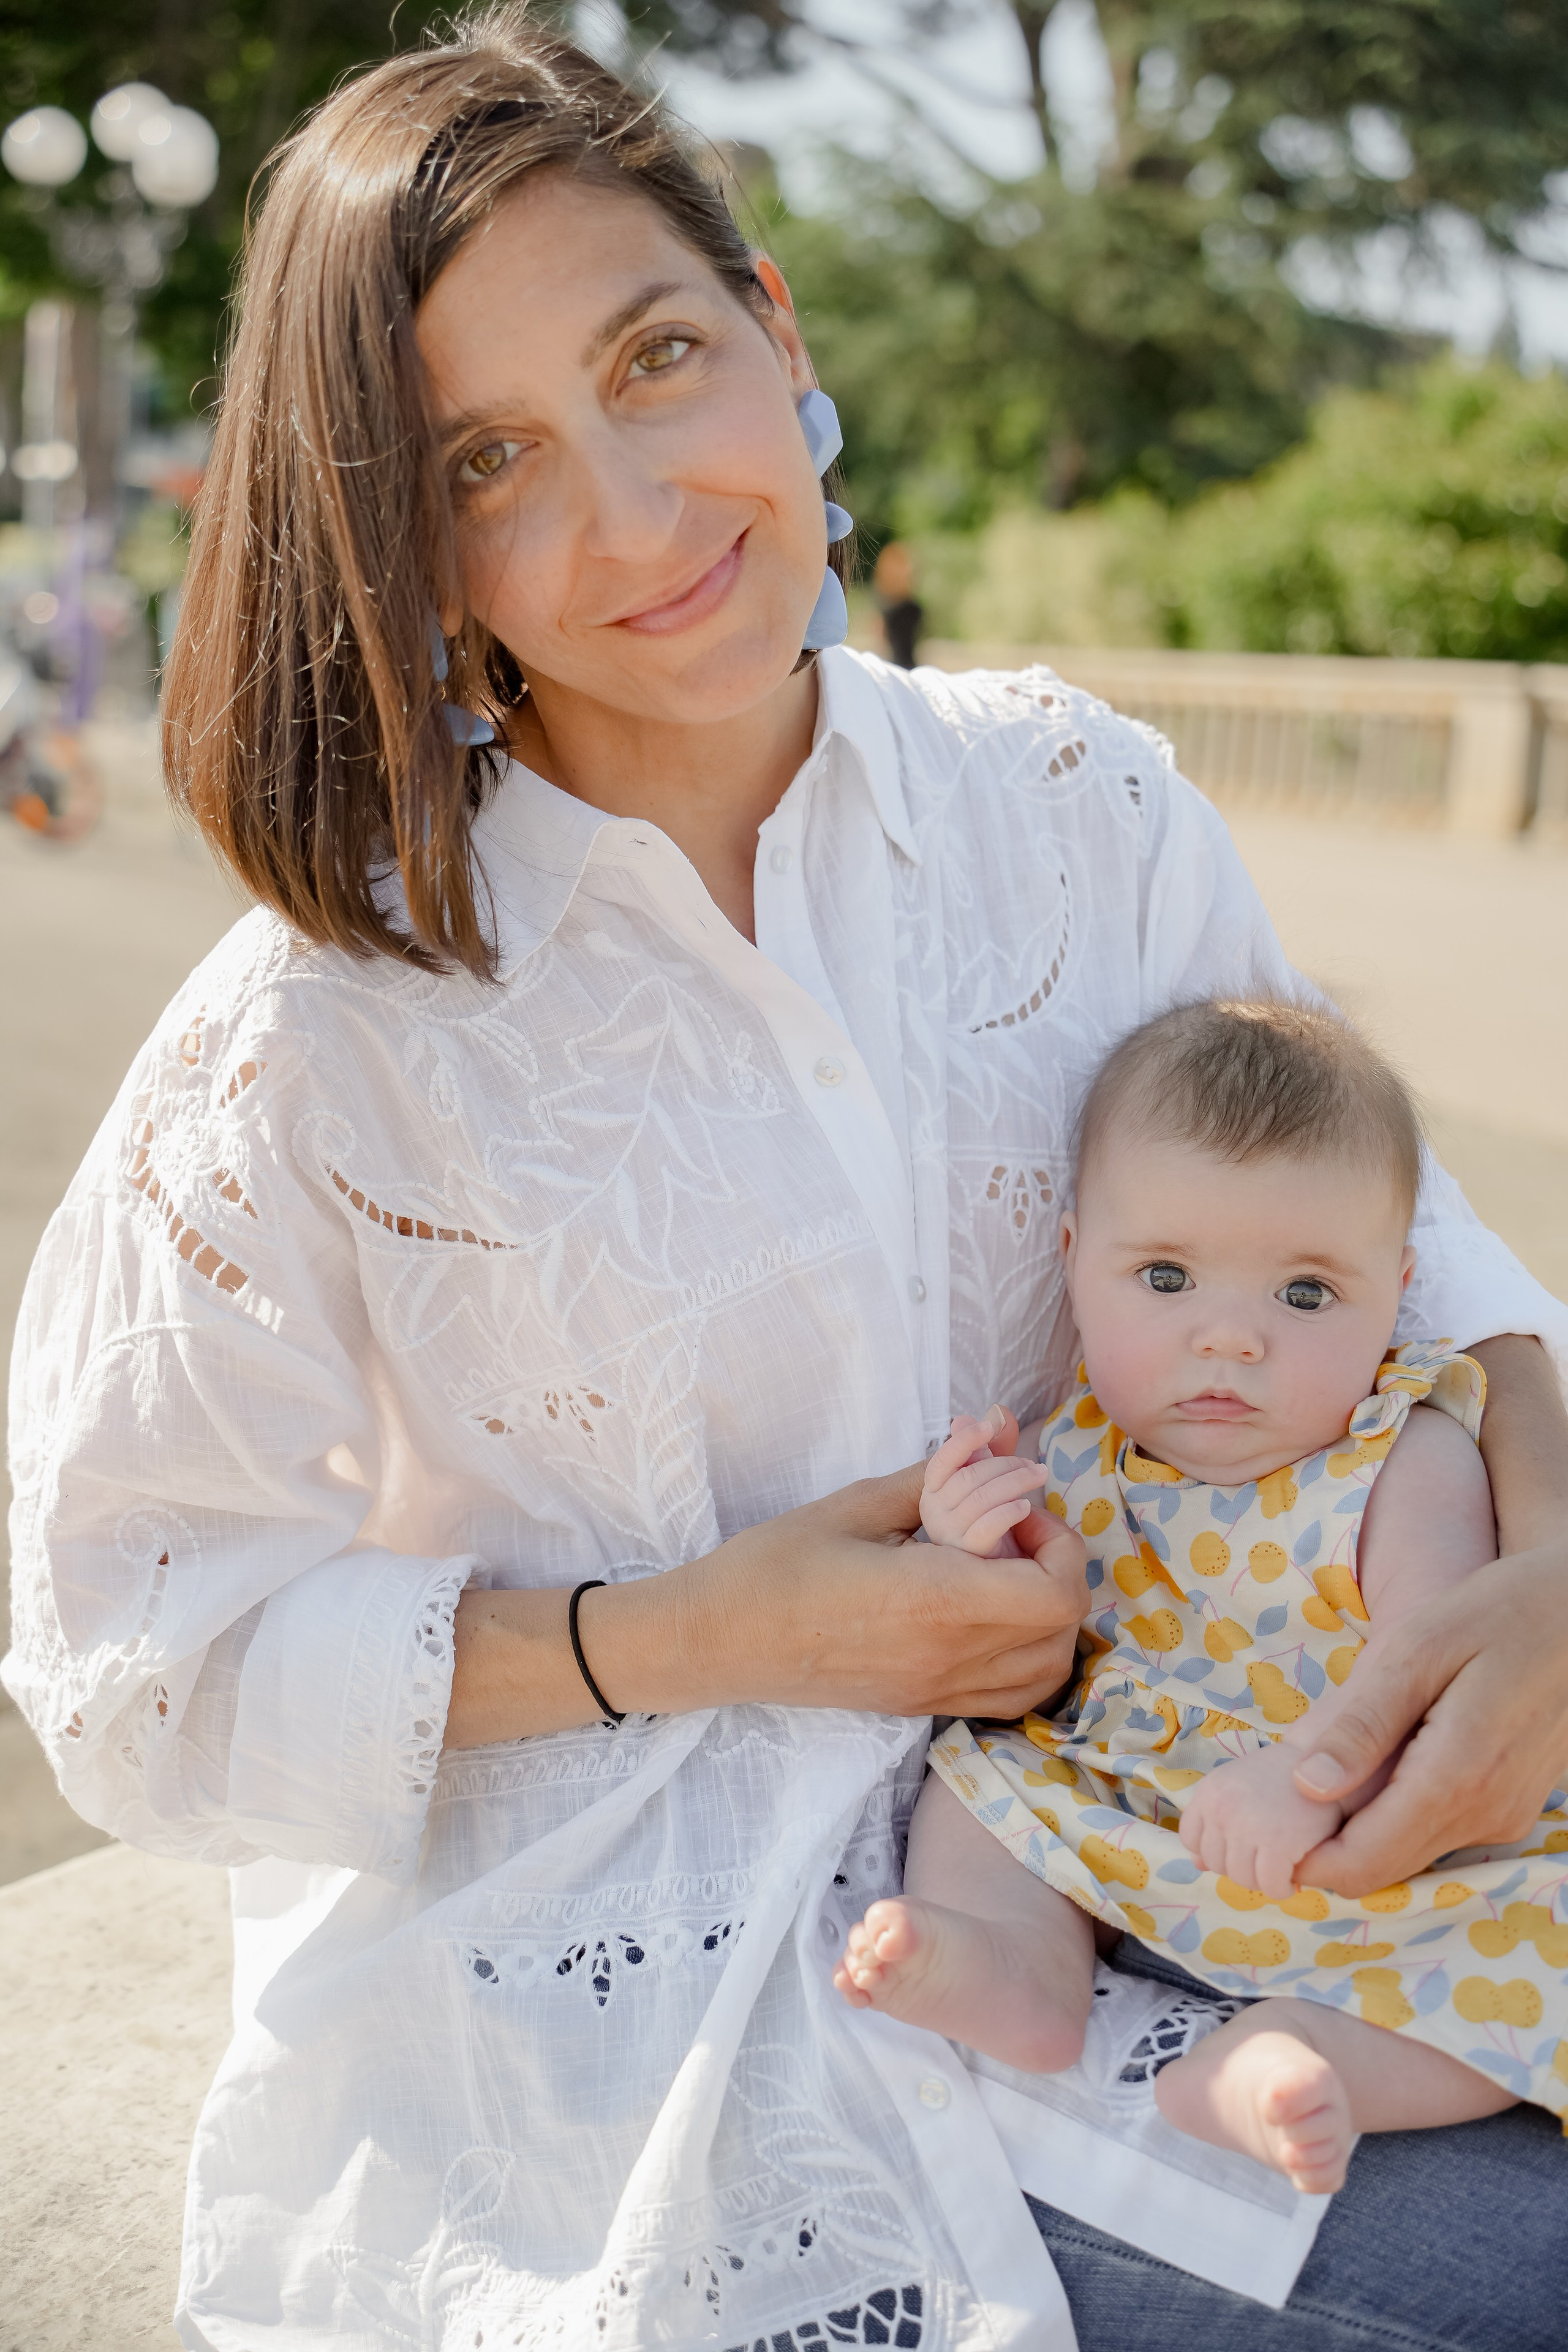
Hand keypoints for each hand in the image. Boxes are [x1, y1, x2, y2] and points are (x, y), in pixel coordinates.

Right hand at [614, 1453, 1088, 1721]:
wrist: (716, 1639)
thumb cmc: (774, 1565)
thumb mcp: (857, 1506)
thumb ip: (936, 1474)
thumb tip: (994, 1428)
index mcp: (935, 1603)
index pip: (1055, 1593)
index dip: (1059, 1543)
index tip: (1019, 1509)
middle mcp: (947, 1658)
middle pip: (1061, 1633)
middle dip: (1057, 1571)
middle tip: (1013, 1533)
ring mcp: (936, 1692)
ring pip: (1044, 1672)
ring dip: (1048, 1618)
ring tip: (1002, 1573)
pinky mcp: (921, 1707)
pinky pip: (1009, 1697)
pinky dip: (1025, 1657)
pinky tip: (987, 1614)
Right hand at [921, 1408, 1051, 1556]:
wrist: (998, 1575)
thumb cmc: (992, 1525)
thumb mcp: (991, 1483)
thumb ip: (991, 1451)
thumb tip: (996, 1413)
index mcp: (934, 1493)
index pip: (941, 1462)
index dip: (964, 1441)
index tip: (989, 1427)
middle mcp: (934, 1514)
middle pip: (969, 1477)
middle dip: (1005, 1464)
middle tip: (1034, 1465)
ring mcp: (949, 1537)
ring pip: (981, 1498)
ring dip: (1015, 1482)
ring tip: (1038, 1476)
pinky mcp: (970, 1557)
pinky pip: (987, 1527)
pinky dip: (1008, 1512)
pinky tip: (1025, 1506)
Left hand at [1180, 1744, 1344, 1900]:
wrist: (1323, 1764)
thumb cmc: (1281, 1779)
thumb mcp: (1237, 1790)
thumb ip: (1214, 1823)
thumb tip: (1195, 1864)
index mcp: (1208, 1792)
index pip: (1191, 1841)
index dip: (1215, 1850)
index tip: (1239, 1849)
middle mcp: (1221, 1810)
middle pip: (1216, 1864)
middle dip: (1239, 1867)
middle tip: (1264, 1858)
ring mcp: (1247, 1827)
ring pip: (1241, 1879)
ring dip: (1261, 1880)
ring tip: (1278, 1868)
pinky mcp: (1278, 1843)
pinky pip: (1270, 1885)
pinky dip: (1281, 1888)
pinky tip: (1291, 1878)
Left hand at [1292, 1542, 1567, 1894]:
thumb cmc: (1502, 1613)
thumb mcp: (1418, 1649)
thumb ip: (1362, 1722)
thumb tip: (1304, 1785)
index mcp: (1454, 1781)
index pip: (1362, 1865)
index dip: (1304, 1859)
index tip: (1265, 1826)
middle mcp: (1485, 1816)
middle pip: (1382, 1866)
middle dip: (1326, 1841)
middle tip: (1283, 1787)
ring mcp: (1504, 1815)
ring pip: (1410, 1849)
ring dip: (1363, 1822)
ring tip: (1331, 1760)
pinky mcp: (1512, 1804)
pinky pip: (1440, 1827)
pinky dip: (1399, 1807)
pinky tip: (1384, 1755)